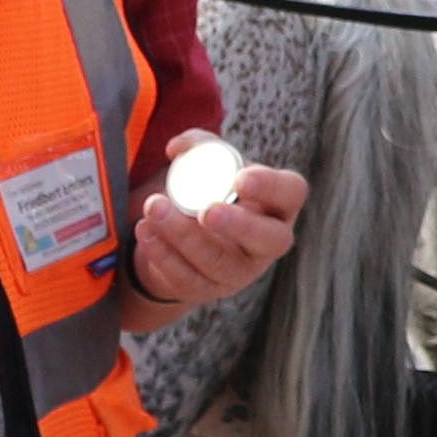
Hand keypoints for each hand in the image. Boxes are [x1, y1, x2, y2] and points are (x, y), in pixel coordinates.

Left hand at [125, 158, 307, 319]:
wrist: (188, 240)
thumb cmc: (211, 193)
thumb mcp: (212, 167)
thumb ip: (199, 147)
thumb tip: (177, 149)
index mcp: (278, 204)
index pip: (291, 193)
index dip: (270, 187)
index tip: (240, 179)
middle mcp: (268, 241)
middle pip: (269, 240)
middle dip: (239, 226)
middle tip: (207, 211)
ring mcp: (240, 271)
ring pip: (217, 261)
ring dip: (182, 235)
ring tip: (154, 208)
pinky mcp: (207, 289)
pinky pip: (186, 277)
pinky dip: (161, 252)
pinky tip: (145, 230)